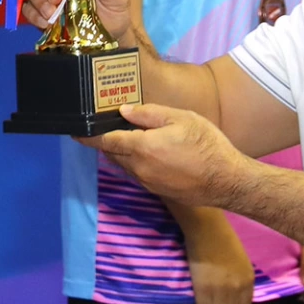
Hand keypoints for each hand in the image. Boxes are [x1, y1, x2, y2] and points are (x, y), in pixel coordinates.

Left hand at [83, 102, 249, 207]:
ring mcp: (148, 182)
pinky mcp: (158, 191)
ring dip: (123, 152)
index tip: (75, 132)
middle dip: (107, 141)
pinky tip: (150, 152)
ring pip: (125, 165)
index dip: (88, 136)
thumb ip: (149, 114)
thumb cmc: (207, 145)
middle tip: (109, 126)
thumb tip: (124, 112)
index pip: (106, 141)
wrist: (228, 181)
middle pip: (113, 154)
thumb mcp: (181, 118)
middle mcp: (139, 168)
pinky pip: (138, 174)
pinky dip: (135, 162)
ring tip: (131, 137)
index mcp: (142, 148)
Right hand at [180, 211, 254, 303]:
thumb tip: (230, 290)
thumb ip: (238, 276)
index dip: (233, 301)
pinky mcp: (204, 289)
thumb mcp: (240, 260)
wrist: (207, 229)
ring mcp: (221, 290)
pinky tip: (198, 295)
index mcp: (248, 279)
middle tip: (213, 297)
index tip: (226, 296)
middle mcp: (237, 288)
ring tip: (205, 297)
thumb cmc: (223, 237)